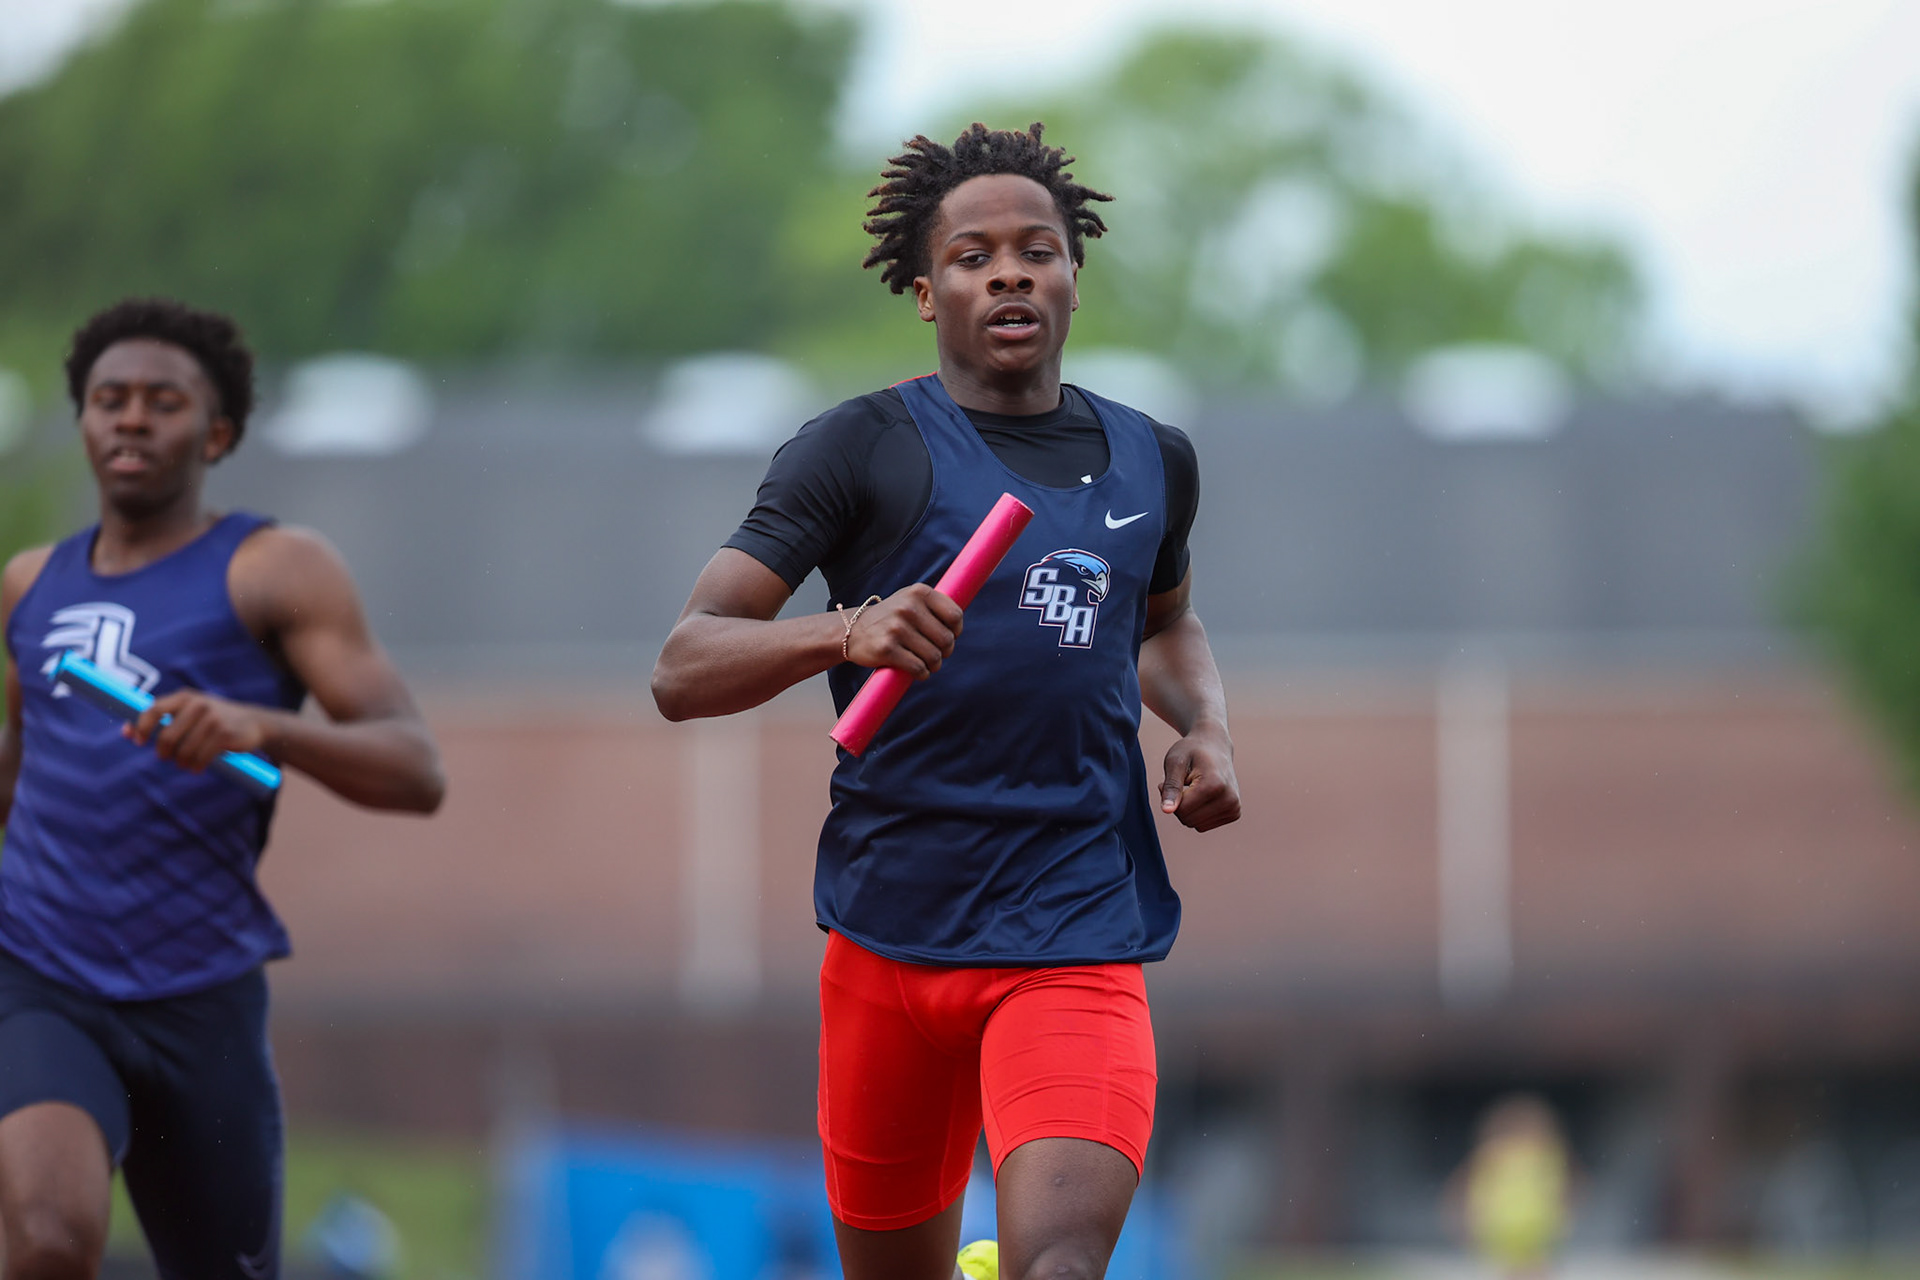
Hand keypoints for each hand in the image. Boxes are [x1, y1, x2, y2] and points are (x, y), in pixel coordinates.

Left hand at [126, 689, 273, 772]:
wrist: (254, 723)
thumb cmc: (214, 720)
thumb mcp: (189, 712)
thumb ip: (161, 719)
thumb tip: (124, 732)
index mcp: (185, 697)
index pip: (154, 709)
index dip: (141, 727)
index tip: (137, 742)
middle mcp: (198, 704)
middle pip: (167, 736)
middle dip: (164, 753)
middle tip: (167, 758)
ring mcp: (213, 719)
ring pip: (183, 751)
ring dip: (182, 763)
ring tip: (186, 764)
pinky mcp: (225, 734)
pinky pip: (201, 758)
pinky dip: (196, 767)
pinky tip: (198, 767)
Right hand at [845, 584, 964, 679]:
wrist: (852, 630)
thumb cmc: (890, 619)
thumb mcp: (910, 600)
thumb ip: (934, 606)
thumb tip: (960, 623)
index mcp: (919, 592)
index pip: (955, 615)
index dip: (956, 631)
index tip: (949, 636)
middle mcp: (908, 607)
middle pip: (946, 639)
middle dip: (945, 652)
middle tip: (936, 654)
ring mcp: (896, 628)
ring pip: (934, 656)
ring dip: (934, 665)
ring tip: (927, 664)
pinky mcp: (887, 649)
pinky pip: (918, 668)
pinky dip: (922, 674)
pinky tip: (918, 671)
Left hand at [1159, 724, 1239, 831]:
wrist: (1215, 745)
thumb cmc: (1192, 751)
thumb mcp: (1175, 762)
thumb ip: (1171, 787)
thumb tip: (1167, 811)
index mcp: (1215, 784)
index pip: (1182, 810)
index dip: (1170, 797)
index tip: (1171, 781)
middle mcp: (1230, 798)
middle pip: (1188, 820)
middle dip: (1179, 804)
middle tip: (1182, 783)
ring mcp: (1234, 807)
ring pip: (1196, 825)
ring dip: (1189, 809)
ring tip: (1193, 787)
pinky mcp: (1234, 813)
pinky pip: (1204, 825)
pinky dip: (1198, 813)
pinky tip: (1203, 795)